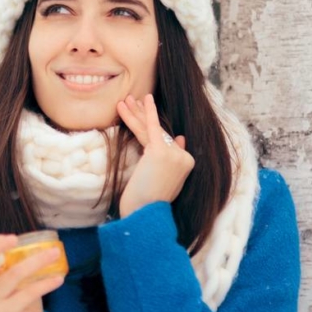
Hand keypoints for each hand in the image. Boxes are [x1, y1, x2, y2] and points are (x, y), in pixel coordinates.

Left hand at [115, 93, 194, 218]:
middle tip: (134, 100)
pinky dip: (148, 111)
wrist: (144, 213)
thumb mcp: (165, 180)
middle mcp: (183, 158)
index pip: (168, 141)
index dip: (152, 129)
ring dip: (137, 113)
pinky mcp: (161, 152)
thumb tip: (181, 137)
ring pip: (152, 129)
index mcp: (186, 164)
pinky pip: (152, 127)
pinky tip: (145, 98)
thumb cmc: (148, 202)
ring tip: (125, 100)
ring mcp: (175, 155)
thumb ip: (173, 160)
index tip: (142, 113)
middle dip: (145, 116)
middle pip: (160, 132)